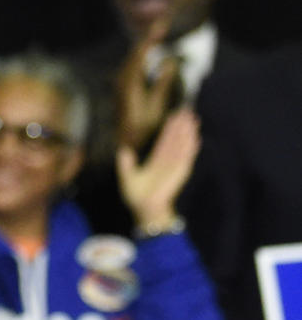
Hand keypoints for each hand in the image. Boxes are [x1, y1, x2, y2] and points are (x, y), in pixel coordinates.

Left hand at [116, 18, 179, 150]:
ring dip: (145, 44)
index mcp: (130, 82)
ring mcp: (121, 82)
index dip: (151, 38)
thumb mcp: (157, 105)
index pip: (140, 53)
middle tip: (162, 23)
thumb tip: (169, 61)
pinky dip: (142, 54)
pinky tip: (149, 50)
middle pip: (135, 52)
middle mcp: (122, 79)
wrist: (126, 140)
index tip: (162, 26)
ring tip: (158, 32)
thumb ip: (162, 82)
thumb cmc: (144, 125)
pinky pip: (132, 64)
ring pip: (133, 58)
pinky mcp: (123, 86)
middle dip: (149, 37)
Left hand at [116, 108, 199, 229]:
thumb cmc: (136, 196)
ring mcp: (174, 166)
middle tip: (186, 110)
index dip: (169, 129)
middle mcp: (167, 162)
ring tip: (192, 119)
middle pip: (175, 140)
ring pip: (182, 145)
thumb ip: (126, 163)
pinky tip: (195, 137)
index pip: (164, 141)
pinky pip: (186, 157)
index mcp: (156, 162)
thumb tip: (123, 150)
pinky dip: (191, 148)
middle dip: (181, 126)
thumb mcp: (127, 177)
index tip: (173, 116)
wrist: (144, 209)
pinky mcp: (180, 172)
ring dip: (188, 132)